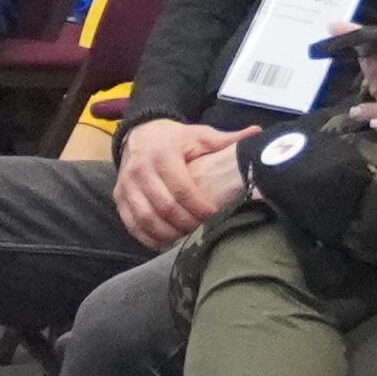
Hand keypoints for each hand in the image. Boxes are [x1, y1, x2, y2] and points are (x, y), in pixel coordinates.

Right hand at [114, 113, 246, 246]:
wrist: (140, 133)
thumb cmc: (175, 139)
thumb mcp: (200, 135)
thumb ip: (226, 139)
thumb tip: (257, 133)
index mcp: (163, 154)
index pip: (182, 188)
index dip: (199, 206)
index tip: (214, 214)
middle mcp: (141, 169)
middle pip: (165, 207)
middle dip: (186, 223)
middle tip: (203, 229)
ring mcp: (126, 185)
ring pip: (146, 219)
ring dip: (168, 234)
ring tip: (186, 238)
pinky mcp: (119, 198)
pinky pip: (131, 225)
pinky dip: (148, 238)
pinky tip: (166, 242)